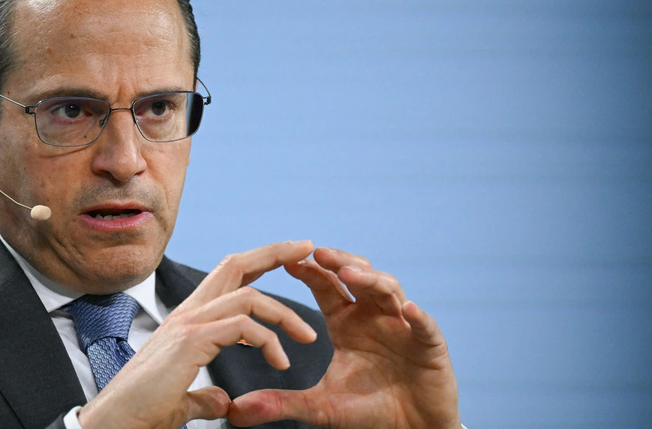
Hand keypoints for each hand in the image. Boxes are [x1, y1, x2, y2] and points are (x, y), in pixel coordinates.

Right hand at [77, 241, 318, 428]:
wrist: (115, 424)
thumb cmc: (143, 413)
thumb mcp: (183, 398)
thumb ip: (205, 395)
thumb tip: (222, 401)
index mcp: (189, 319)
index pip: (228, 275)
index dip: (260, 260)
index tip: (292, 255)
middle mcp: (188, 313)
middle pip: (235, 264)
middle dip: (275, 253)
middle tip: (308, 249)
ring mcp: (188, 324)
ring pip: (247, 295)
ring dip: (284, 313)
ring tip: (307, 337)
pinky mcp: (190, 342)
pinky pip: (242, 326)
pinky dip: (267, 339)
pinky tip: (280, 362)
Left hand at [228, 247, 460, 427]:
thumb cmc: (369, 410)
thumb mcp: (320, 407)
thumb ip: (281, 403)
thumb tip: (235, 412)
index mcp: (348, 322)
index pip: (327, 286)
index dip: (311, 271)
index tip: (288, 261)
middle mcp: (375, 315)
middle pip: (359, 275)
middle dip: (339, 261)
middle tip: (317, 252)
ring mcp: (403, 326)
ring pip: (389, 290)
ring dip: (371, 280)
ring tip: (350, 274)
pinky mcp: (429, 345)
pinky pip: (425, 326)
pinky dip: (418, 317)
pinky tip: (408, 310)